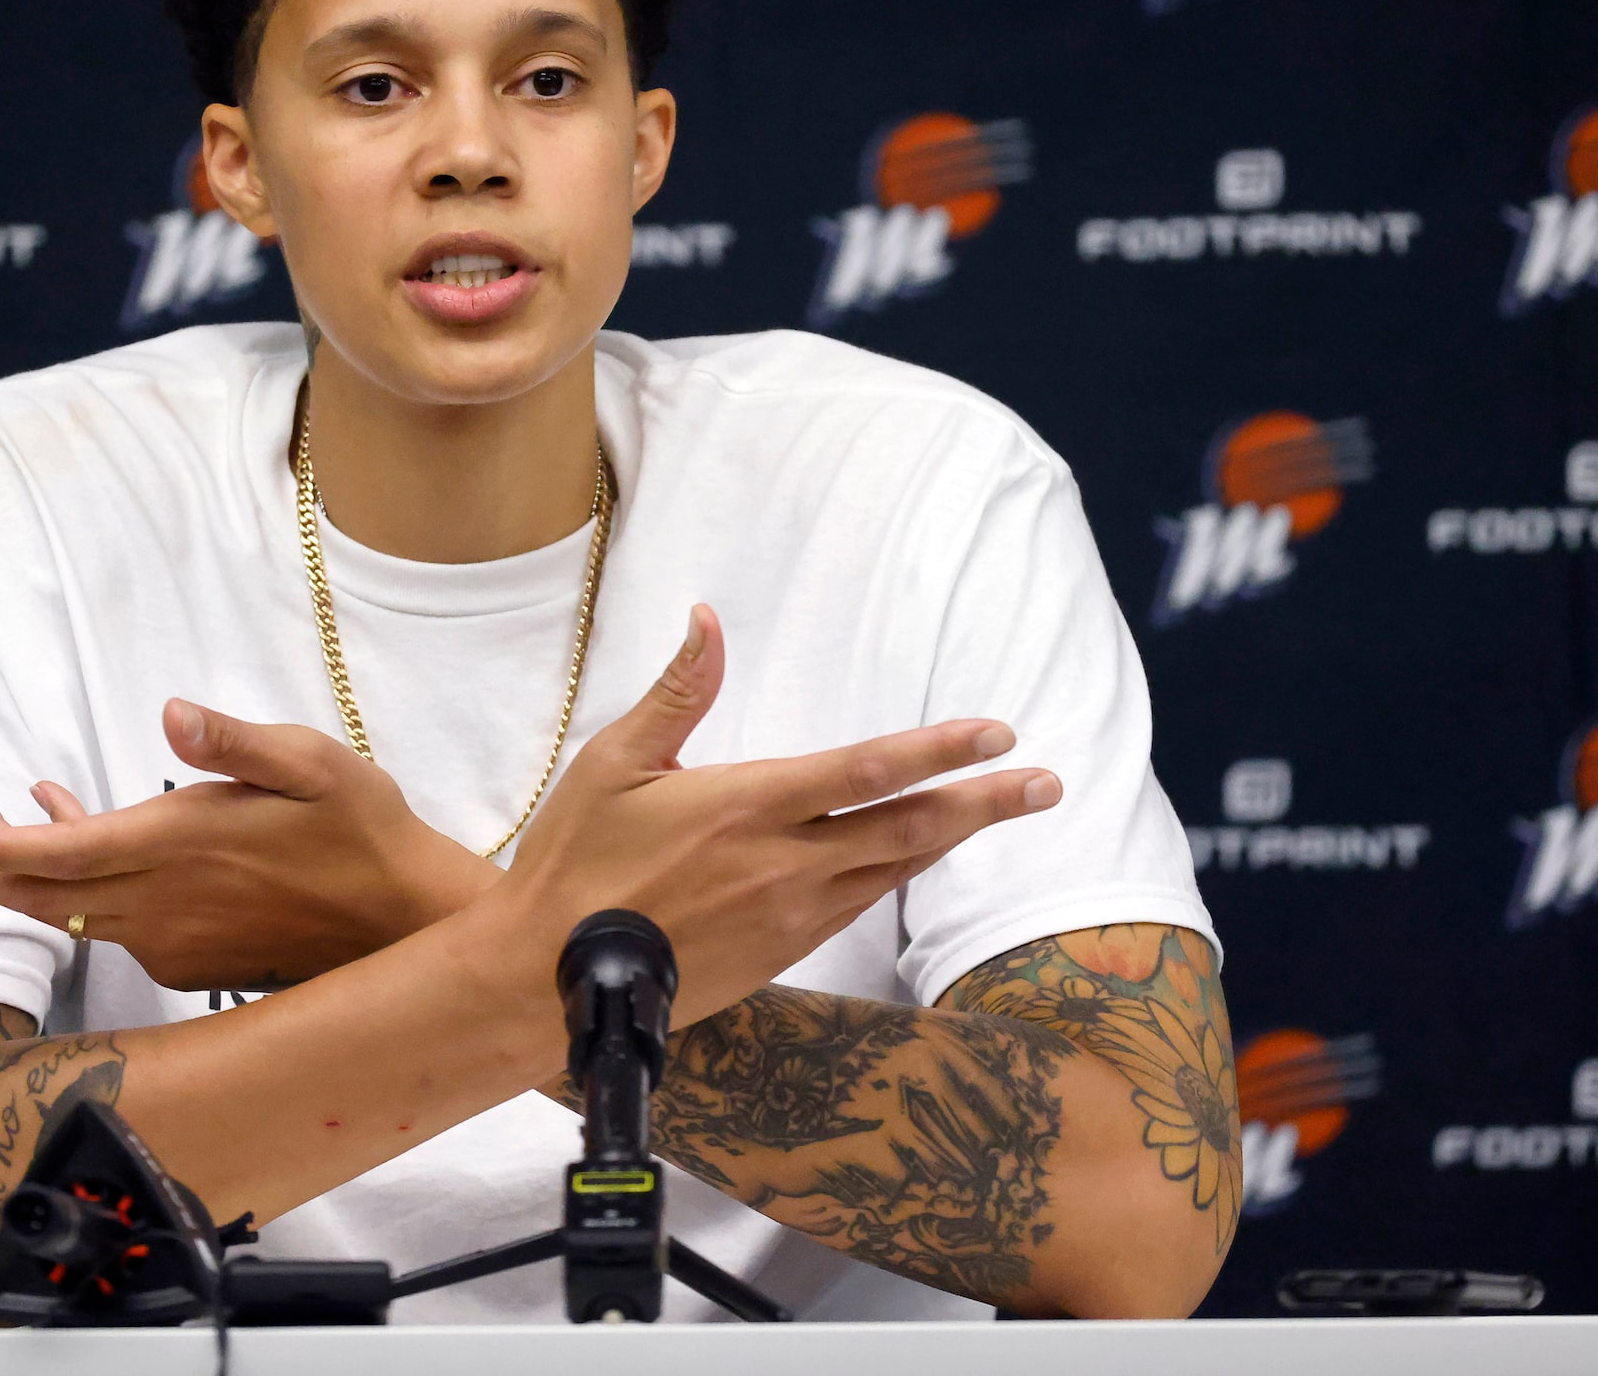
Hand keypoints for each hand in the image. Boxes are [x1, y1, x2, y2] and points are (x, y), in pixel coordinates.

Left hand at [0, 704, 495, 991]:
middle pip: (34, 893)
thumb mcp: (313, 762)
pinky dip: (67, 876)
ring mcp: (168, 933)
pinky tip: (66, 826)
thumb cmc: (362, 830)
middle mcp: (158, 902)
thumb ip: (236, 741)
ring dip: (10, 861)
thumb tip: (171, 711)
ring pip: (63, 905)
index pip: (57, 857)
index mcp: (178, 848)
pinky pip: (102, 916)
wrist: (405, 922)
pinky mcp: (185, 951)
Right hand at [499, 605, 1060, 1026]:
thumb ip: (679, 692)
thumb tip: (708, 619)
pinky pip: (860, 904)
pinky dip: (899, 872)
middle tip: (1048, 784)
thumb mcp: (615, 762)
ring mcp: (789, 914)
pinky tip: (917, 855)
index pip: (868, 769)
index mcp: (748, 805)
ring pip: (893, 868)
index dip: (938, 750)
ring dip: (952, 836)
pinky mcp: (782, 952)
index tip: (996, 732)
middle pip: (908, 827)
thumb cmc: (575, 862)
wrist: (549, 980)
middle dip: (984, 802)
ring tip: (1002, 809)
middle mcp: (784, 862)